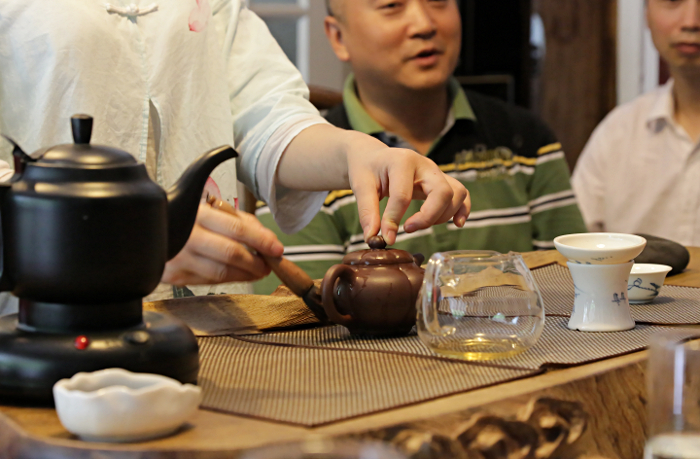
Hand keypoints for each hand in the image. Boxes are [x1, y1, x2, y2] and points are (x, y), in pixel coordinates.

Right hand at [161, 203, 283, 284]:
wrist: (150, 229)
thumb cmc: (189, 219)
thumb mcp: (215, 210)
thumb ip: (244, 223)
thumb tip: (270, 241)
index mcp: (198, 214)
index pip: (237, 229)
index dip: (261, 241)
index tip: (277, 249)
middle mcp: (186, 236)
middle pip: (231, 254)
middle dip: (255, 263)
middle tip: (268, 265)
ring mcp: (178, 258)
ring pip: (220, 273)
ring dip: (245, 275)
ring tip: (257, 271)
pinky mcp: (173, 276)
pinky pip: (208, 281)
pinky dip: (227, 279)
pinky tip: (236, 274)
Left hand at [275, 124, 470, 244]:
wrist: (372, 157)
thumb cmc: (366, 169)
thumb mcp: (360, 186)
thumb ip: (367, 211)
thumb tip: (373, 237)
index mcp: (403, 161)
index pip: (403, 195)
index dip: (394, 220)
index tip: (386, 237)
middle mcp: (425, 165)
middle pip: (442, 192)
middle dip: (428, 217)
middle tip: (407, 229)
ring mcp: (436, 172)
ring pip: (456, 193)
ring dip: (442, 215)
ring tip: (420, 225)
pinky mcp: (441, 181)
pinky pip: (462, 194)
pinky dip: (462, 209)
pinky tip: (457, 224)